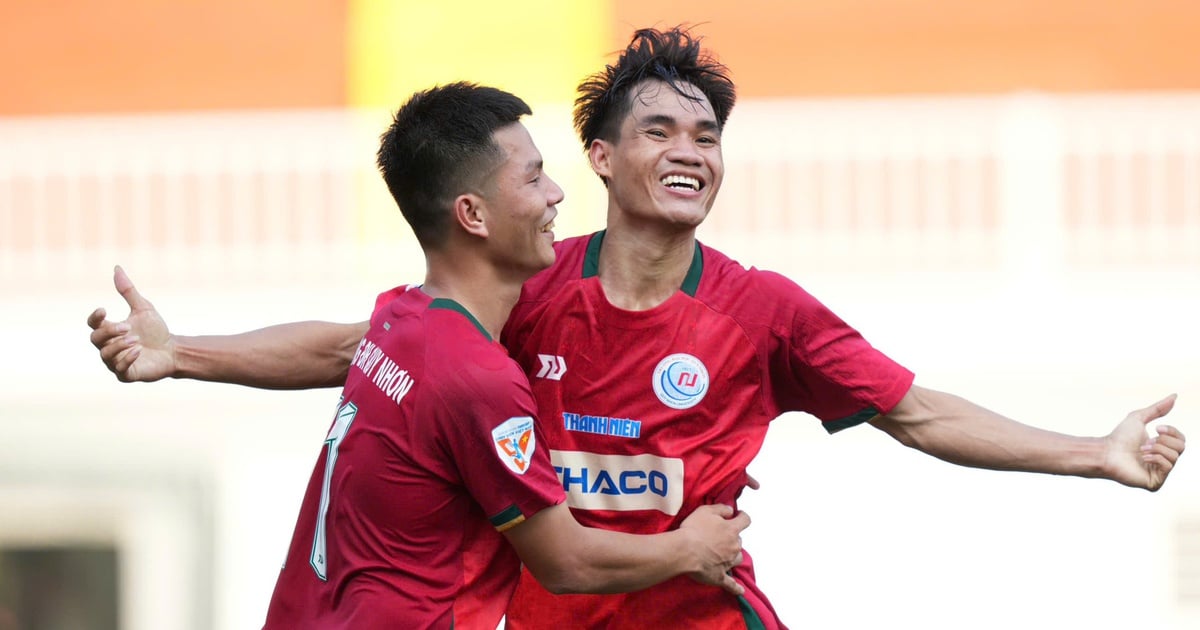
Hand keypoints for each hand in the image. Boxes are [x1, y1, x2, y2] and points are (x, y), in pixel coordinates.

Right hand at [86, 266, 176, 381]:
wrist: (173, 350)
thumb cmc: (156, 331)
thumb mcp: (143, 308)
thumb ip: (128, 291)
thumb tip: (116, 268)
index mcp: (110, 331)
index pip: (93, 325)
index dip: (94, 318)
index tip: (104, 309)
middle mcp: (109, 347)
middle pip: (95, 339)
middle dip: (109, 332)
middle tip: (127, 327)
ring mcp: (116, 362)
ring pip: (105, 355)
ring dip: (119, 346)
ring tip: (136, 340)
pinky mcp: (127, 374)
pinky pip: (119, 370)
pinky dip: (127, 359)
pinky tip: (138, 351)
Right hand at [678, 503, 749, 595]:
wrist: (684, 551)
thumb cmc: (693, 529)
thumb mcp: (706, 511)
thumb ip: (721, 509)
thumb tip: (730, 510)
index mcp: (732, 530)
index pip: (745, 520)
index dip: (742, 517)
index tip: (739, 515)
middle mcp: (734, 546)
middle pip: (739, 541)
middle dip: (732, 538)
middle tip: (720, 536)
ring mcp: (728, 562)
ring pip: (738, 558)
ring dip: (733, 555)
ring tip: (724, 555)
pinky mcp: (720, 576)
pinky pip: (731, 584)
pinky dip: (736, 588)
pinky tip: (740, 591)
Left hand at [1103, 394, 1185, 490]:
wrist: (1107, 452)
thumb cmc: (1119, 436)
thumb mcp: (1140, 418)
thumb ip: (1158, 408)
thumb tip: (1175, 395)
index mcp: (1162, 447)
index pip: (1181, 439)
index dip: (1172, 431)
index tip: (1156, 427)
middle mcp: (1163, 461)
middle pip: (1182, 447)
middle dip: (1163, 441)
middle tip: (1146, 442)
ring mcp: (1160, 473)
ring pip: (1175, 456)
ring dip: (1156, 448)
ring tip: (1141, 449)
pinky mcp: (1155, 482)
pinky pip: (1168, 467)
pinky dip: (1155, 458)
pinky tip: (1142, 458)